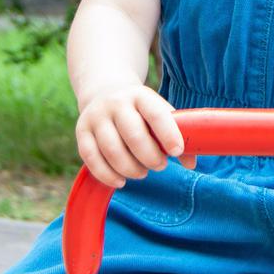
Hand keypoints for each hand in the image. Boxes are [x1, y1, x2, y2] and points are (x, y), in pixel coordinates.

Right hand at [75, 84, 196, 187]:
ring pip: (112, 150)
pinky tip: (121, 181)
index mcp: (140, 95)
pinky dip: (107, 175)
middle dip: (150, 157)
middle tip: (160, 166)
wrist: (104, 92)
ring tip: (142, 173)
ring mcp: (96, 117)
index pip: (156, 114)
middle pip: (133, 135)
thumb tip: (192, 163)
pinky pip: (91, 159)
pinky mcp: (81, 132)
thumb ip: (176, 134)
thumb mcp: (158, 112)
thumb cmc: (140, 110)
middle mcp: (116, 103)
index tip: (177, 151)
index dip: (168, 134)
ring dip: (131, 169)